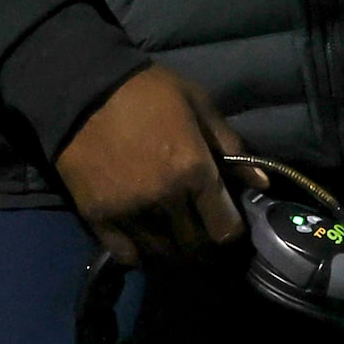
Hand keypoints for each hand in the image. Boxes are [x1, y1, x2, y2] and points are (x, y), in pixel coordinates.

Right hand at [55, 64, 263, 266]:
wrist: (82, 88)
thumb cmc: (146, 91)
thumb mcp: (197, 103)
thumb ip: (230, 144)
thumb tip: (261, 182)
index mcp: (193, 169)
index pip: (224, 228)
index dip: (231, 229)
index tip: (228, 222)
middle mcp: (164, 198)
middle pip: (195, 246)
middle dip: (204, 242)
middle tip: (202, 230)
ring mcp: (129, 212)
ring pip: (163, 254)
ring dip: (174, 250)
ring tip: (176, 237)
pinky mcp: (98, 218)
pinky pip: (127, 255)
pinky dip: (140, 253)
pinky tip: (145, 240)